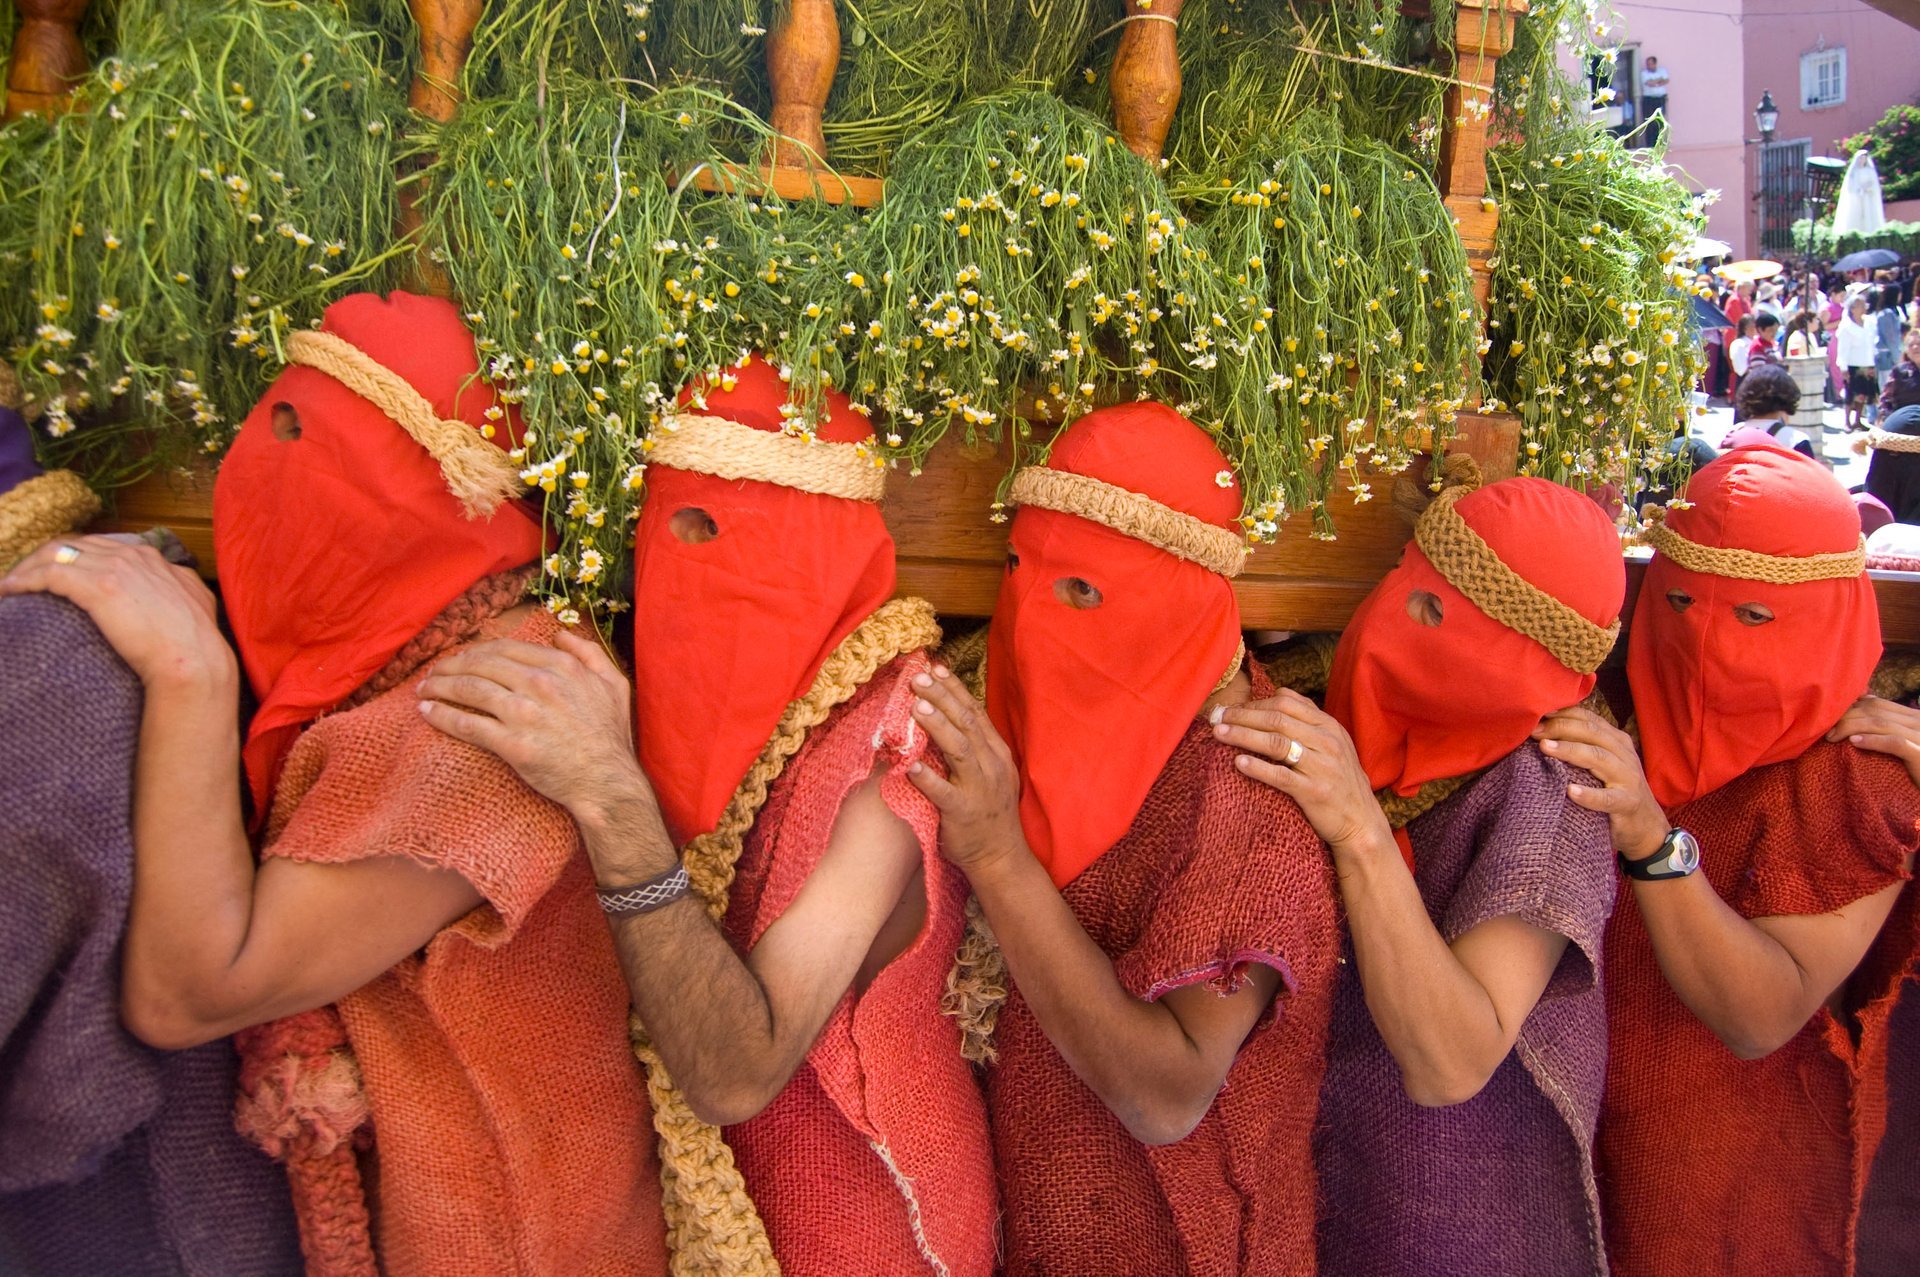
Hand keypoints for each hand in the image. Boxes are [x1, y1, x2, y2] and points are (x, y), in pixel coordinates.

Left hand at [0, 534, 233, 688]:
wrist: (194, 660)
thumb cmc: (196, 642)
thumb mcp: (195, 601)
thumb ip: (178, 584)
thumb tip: (173, 582)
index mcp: (151, 557)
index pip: (98, 546)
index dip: (73, 558)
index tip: (56, 576)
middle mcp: (131, 554)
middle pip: (72, 544)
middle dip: (42, 559)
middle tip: (24, 580)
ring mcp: (115, 567)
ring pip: (55, 554)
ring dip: (27, 568)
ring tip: (12, 587)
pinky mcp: (98, 585)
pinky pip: (48, 573)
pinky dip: (24, 580)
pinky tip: (10, 592)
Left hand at [418, 631, 653, 824]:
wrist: (607, 781)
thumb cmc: (610, 735)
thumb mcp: (614, 684)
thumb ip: (590, 653)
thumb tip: (560, 635)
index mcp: (561, 666)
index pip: (506, 647)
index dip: (478, 650)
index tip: (463, 657)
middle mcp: (539, 684)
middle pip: (481, 664)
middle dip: (451, 664)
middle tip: (434, 671)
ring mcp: (524, 713)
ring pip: (469, 689)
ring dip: (439, 686)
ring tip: (424, 688)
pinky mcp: (511, 744)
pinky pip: (467, 724)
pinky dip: (441, 715)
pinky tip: (426, 711)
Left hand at [904, 664, 1026, 874]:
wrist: (1001, 856)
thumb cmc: (987, 812)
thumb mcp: (989, 772)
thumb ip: (972, 746)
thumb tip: (944, 716)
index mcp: (996, 752)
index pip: (974, 712)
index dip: (954, 688)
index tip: (934, 667)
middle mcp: (990, 765)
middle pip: (965, 722)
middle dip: (941, 697)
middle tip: (917, 678)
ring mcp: (979, 788)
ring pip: (959, 749)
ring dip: (937, 726)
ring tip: (916, 707)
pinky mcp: (964, 812)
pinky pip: (944, 793)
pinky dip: (928, 778)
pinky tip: (910, 765)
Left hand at [1211, 688, 1392, 855]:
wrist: (1361, 822)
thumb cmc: (1340, 781)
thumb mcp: (1334, 744)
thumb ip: (1308, 721)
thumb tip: (1276, 697)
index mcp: (1329, 726)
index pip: (1287, 703)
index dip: (1255, 703)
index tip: (1232, 708)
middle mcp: (1327, 742)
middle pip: (1277, 720)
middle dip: (1243, 716)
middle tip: (1217, 717)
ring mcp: (1322, 766)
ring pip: (1276, 743)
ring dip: (1243, 736)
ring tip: (1219, 733)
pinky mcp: (1314, 791)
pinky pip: (1281, 776)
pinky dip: (1258, 768)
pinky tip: (1238, 763)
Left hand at [1532, 707, 1667, 859]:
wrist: (1646, 826)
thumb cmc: (1613, 790)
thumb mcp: (1601, 763)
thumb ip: (1581, 745)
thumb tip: (1541, 729)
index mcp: (1615, 740)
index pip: (1588, 718)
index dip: (1562, 714)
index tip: (1536, 714)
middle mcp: (1623, 754)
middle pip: (1591, 733)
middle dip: (1560, 728)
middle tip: (1533, 731)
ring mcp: (1628, 778)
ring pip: (1598, 758)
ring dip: (1570, 751)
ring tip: (1545, 747)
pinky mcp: (1628, 803)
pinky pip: (1607, 798)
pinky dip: (1589, 794)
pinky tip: (1570, 791)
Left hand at [1827, 694, 1919, 786]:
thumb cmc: (1917, 769)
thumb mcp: (1903, 744)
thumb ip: (1886, 728)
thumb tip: (1861, 708)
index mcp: (1914, 717)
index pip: (1878, 704)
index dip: (1851, 708)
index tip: (1830, 718)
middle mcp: (1919, 722)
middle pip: (1876, 711)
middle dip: (1846, 717)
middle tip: (1825, 730)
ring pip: (1881, 723)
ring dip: (1851, 727)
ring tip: (1832, 736)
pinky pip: (1895, 742)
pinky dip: (1873, 741)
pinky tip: (1854, 743)